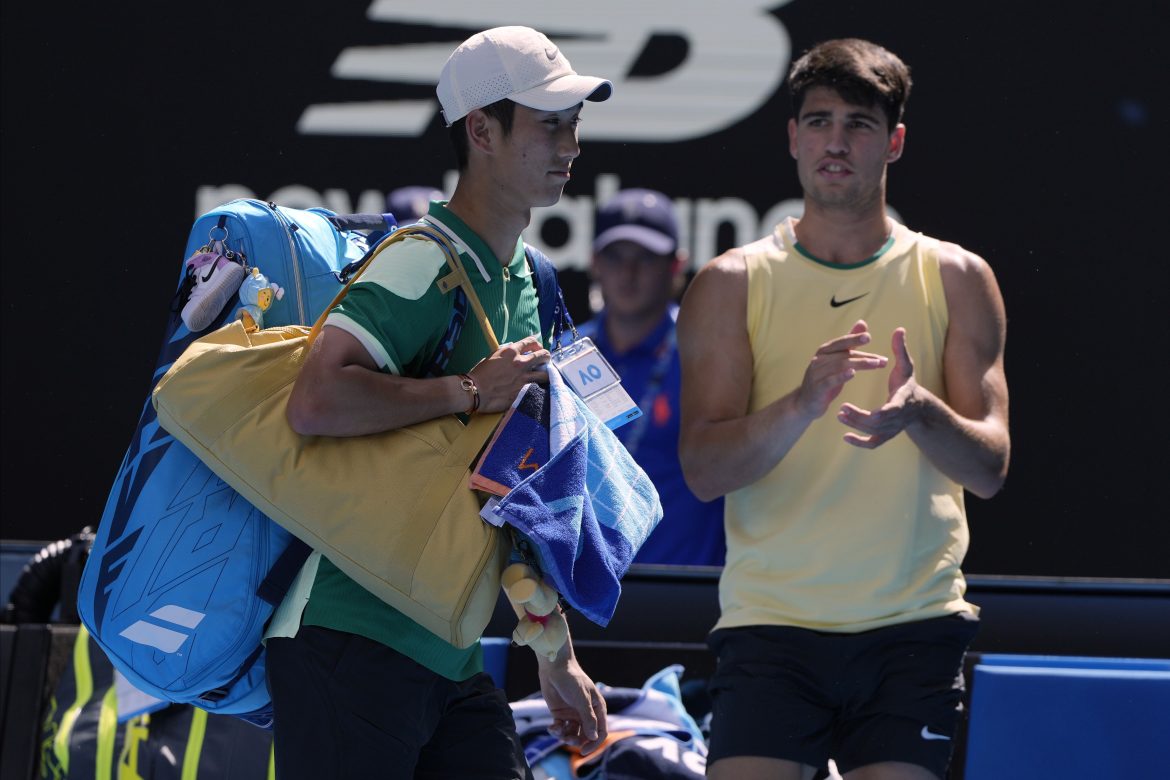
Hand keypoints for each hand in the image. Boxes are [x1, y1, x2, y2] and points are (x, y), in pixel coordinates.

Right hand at [468, 335, 550, 412]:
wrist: (476, 391)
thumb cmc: (480, 373)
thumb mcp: (493, 356)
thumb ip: (506, 352)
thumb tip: (514, 349)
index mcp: (511, 352)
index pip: (531, 342)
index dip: (536, 343)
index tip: (537, 347)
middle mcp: (520, 363)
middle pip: (542, 355)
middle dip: (546, 357)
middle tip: (545, 360)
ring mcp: (523, 378)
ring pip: (544, 374)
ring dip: (545, 373)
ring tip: (544, 375)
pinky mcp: (524, 391)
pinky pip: (537, 387)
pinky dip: (539, 386)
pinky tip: (539, 387)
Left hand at [538, 656, 607, 754]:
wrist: (554, 668)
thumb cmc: (571, 680)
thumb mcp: (582, 698)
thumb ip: (588, 718)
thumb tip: (594, 737)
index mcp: (597, 708)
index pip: (600, 732)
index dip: (594, 743)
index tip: (583, 751)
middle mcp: (586, 713)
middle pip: (586, 736)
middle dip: (577, 741)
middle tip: (567, 739)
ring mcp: (573, 714)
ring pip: (572, 734)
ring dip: (565, 737)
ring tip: (557, 732)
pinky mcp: (560, 714)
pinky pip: (560, 729)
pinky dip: (556, 731)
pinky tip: (551, 728)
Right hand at [795, 320, 888, 419]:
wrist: (806, 402)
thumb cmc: (824, 378)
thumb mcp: (837, 358)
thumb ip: (849, 342)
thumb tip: (862, 322)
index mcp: (825, 351)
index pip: (842, 343)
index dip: (854, 339)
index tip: (868, 337)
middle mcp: (819, 359)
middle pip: (844, 355)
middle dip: (864, 356)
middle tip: (882, 359)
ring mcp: (817, 373)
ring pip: (840, 366)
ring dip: (859, 364)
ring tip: (875, 365)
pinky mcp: (817, 388)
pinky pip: (830, 380)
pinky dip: (841, 376)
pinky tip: (852, 374)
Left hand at [837, 326, 920, 447]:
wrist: (919, 407)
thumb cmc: (908, 384)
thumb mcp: (906, 366)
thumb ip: (900, 350)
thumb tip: (899, 329)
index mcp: (902, 401)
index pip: (889, 411)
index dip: (871, 412)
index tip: (850, 405)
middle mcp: (898, 419)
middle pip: (876, 424)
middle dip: (857, 418)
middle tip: (841, 408)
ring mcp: (893, 429)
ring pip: (873, 434)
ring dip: (856, 427)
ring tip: (840, 415)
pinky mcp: (887, 436)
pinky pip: (873, 443)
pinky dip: (860, 443)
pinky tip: (845, 437)